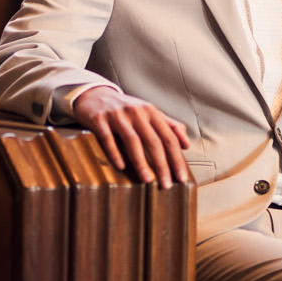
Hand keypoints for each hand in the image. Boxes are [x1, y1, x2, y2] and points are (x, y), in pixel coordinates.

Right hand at [71, 86, 192, 187]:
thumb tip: (186, 145)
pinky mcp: (99, 119)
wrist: (95, 96)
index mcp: (151, 112)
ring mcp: (117, 115)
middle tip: (166, 185)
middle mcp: (137, 112)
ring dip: (141, 162)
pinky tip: (121, 167)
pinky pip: (108, 138)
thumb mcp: (149, 113)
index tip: (181, 178)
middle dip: (162, 164)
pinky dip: (115, 153)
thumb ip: (169, 126)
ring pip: (133, 140)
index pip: (169, 137)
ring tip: (147, 180)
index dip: (177, 158)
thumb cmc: (126, 110)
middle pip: (153, 140)